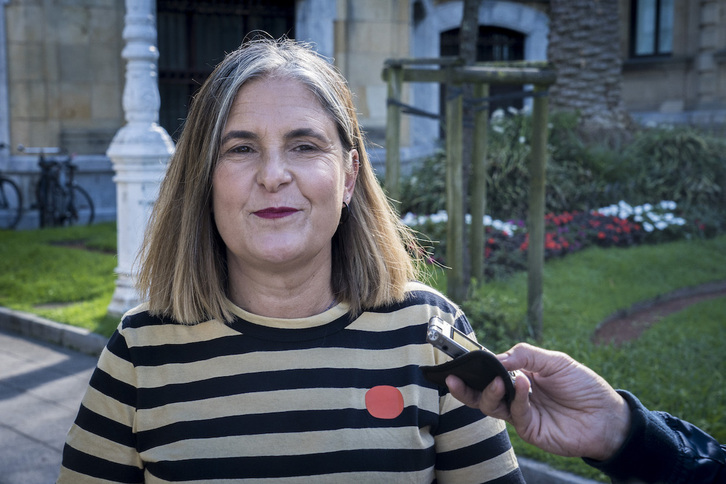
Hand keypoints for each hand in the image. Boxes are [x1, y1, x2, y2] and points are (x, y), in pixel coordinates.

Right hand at [446, 343, 630, 460]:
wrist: (608, 416)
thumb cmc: (584, 386)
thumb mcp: (555, 361)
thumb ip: (526, 355)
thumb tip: (497, 357)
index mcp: (519, 376)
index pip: (490, 372)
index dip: (474, 368)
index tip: (461, 361)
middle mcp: (515, 396)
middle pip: (481, 393)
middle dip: (464, 387)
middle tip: (455, 377)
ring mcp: (521, 414)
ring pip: (491, 406)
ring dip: (490, 392)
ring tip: (499, 379)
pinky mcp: (530, 430)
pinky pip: (515, 413)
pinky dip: (516, 397)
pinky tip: (523, 383)